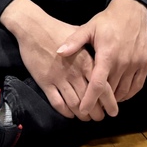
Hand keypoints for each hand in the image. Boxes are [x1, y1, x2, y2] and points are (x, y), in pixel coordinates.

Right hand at [1, 0, 109, 120]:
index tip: (113, 110)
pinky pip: (57, 103)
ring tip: (86, 118)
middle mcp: (74, 73)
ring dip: (82, 115)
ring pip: (74, 104)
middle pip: (89, 99)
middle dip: (97, 112)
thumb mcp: (80, 35)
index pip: (103, 86)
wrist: (33, 28)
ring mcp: (59, 79)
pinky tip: (70, 114)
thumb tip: (105, 56)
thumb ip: (91, 48)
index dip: (109, 102)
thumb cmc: (57, 29)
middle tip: (100, 117)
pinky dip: (65, 112)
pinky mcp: (45, 82)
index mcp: (86, 61)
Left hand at [58, 0, 146, 109]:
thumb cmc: (108, 20)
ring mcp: (136, 64)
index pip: (97, 84)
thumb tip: (59, 52)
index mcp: (107, 55)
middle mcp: (123, 62)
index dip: (90, 99)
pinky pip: (137, 86)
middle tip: (92, 109)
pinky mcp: (145, 64)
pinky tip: (120, 95)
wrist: (132, 10)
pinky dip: (128, 94)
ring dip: (114, 99)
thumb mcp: (89, 28)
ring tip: (104, 102)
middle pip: (110, 91)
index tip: (83, 110)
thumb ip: (74, 42)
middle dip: (101, 102)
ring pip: (124, 91)